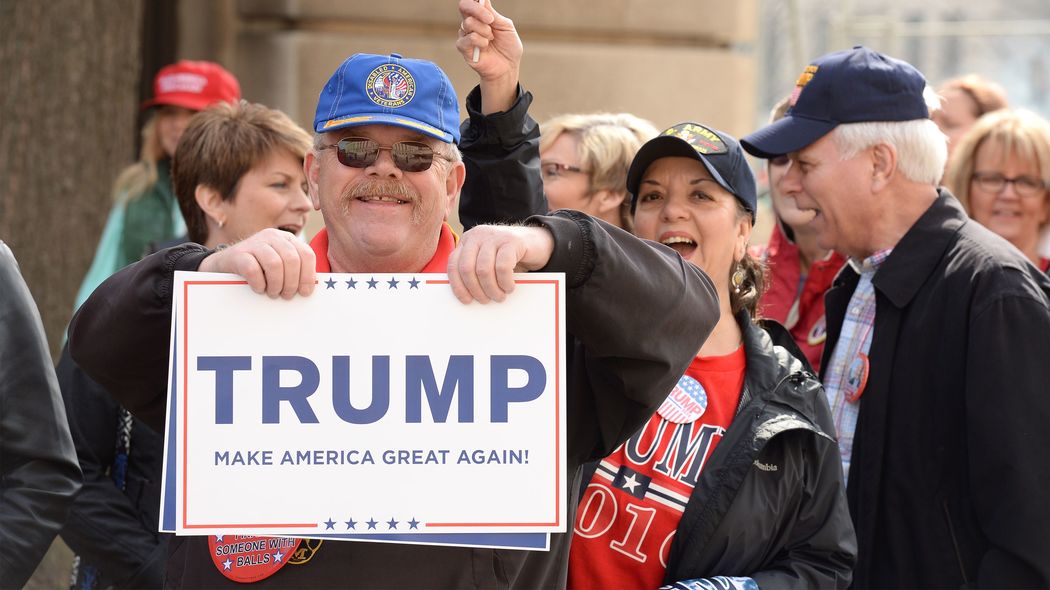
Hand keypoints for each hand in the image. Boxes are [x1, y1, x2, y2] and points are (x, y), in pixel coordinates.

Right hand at [198, 228, 315, 298]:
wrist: (225, 265)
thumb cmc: (258, 269)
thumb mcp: (279, 266)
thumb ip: (295, 271)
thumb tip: (312, 289)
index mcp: (287, 239)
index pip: (306, 254)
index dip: (308, 276)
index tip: (305, 293)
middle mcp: (272, 237)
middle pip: (292, 259)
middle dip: (292, 282)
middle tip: (286, 295)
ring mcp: (254, 243)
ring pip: (274, 263)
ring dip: (276, 284)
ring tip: (273, 293)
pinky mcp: (238, 253)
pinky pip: (253, 269)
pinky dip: (259, 283)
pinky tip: (259, 289)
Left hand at [447, 225, 553, 303]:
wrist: (535, 241)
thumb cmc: (508, 256)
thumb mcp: (488, 260)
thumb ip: (475, 271)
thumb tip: (466, 296)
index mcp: (467, 241)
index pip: (454, 264)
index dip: (458, 285)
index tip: (467, 300)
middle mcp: (478, 235)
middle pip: (467, 268)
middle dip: (475, 289)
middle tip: (485, 300)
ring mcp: (494, 236)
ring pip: (483, 270)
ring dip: (491, 289)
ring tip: (499, 296)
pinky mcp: (511, 241)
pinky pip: (502, 267)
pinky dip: (505, 282)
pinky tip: (509, 287)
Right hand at [456, 0, 522, 113]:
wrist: (507, 67)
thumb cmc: (508, 47)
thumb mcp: (505, 27)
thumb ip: (494, 14)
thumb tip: (483, 1)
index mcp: (480, 16)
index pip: (470, 2)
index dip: (475, 1)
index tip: (485, 5)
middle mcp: (471, 24)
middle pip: (464, 7)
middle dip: (478, 11)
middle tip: (490, 20)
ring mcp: (466, 35)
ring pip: (468, 23)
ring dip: (484, 31)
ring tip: (491, 39)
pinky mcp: (463, 48)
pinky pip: (468, 38)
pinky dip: (480, 41)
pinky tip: (485, 47)